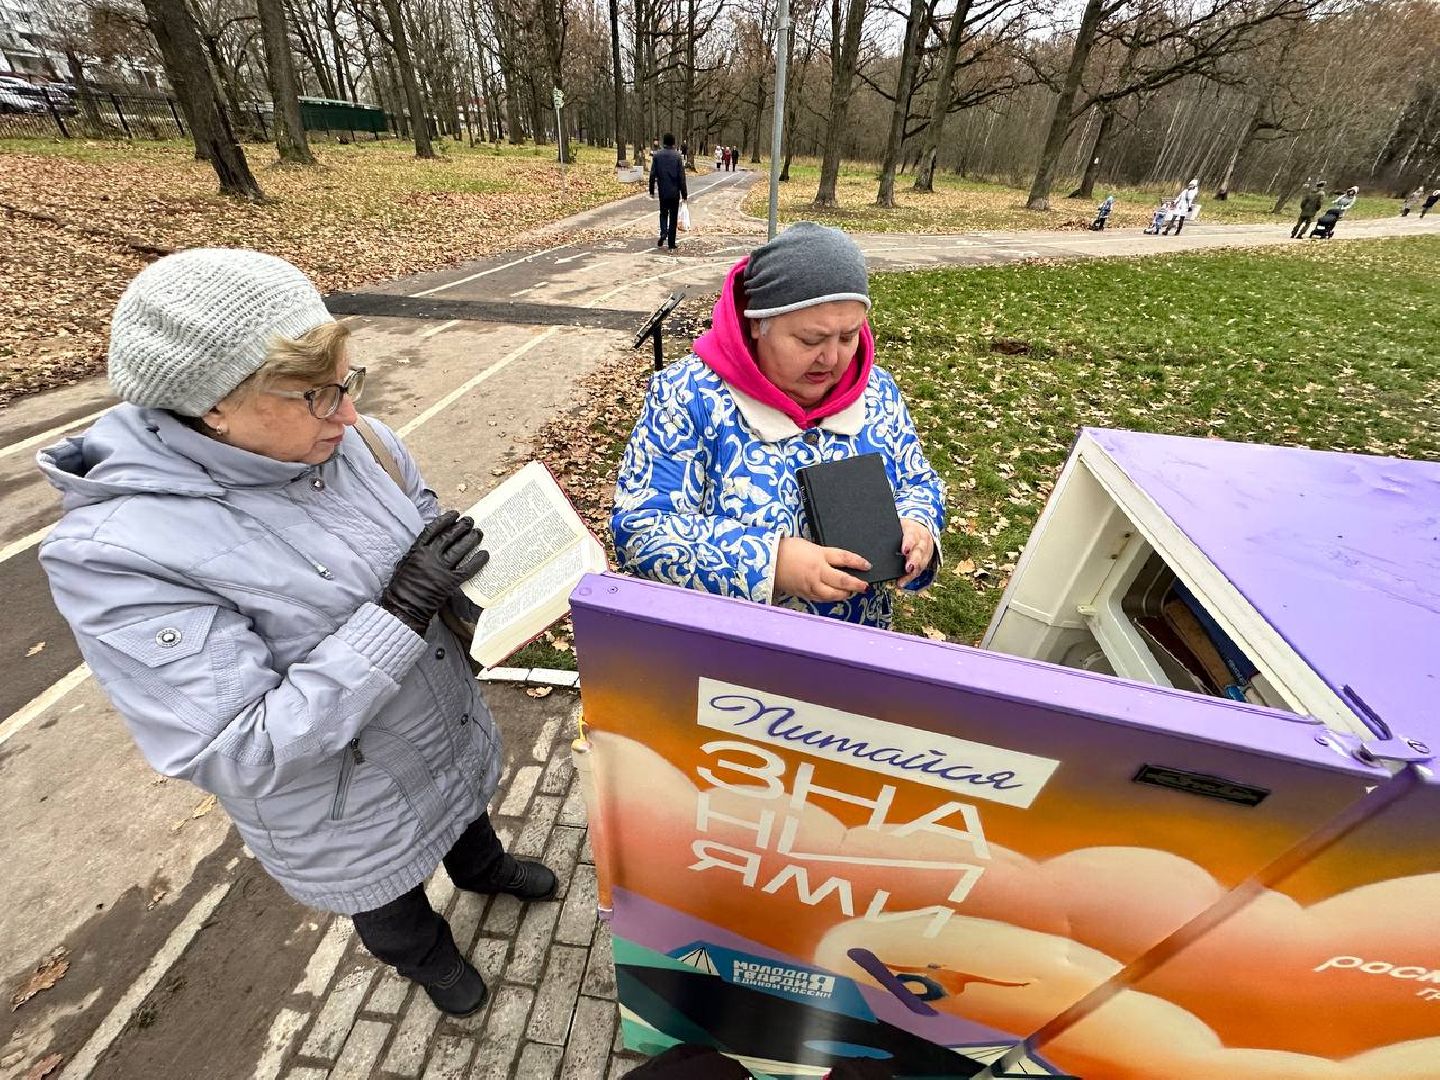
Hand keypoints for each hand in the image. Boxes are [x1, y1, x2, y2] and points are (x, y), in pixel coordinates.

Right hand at [380, 510, 489, 635]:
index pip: (434, 529)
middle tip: (471, 521)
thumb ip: (419, 552)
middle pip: (449, 536)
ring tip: (479, 533)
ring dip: (471, 539)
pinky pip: (468, 569)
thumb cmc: (402, 587)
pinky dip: (478, 561)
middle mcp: (430, 556)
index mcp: (417, 550)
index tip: (454, 514)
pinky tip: (485, 554)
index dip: (445, 520)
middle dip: (462, 527)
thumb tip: (432, 542)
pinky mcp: (450, 582)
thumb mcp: (405, 563)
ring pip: (460, 549)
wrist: (404, 607)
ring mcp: (441, 569)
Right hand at [775, 537, 870, 602]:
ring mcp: (811, 584)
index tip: (867, 566)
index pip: (844, 558)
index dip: (858, 562)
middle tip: (865, 586)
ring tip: (851, 592)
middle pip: (842, 580)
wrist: (768, 561)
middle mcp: (817, 571)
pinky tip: (835, 596)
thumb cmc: (787, 549)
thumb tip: (838, 562)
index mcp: (819, 555)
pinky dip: (831, 598)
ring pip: (833, 594)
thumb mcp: (809, 546)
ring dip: (845, 594)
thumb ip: (823, 554)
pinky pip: (822, 598)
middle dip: (856, 584)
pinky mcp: (805, 593)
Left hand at [896, 519, 935, 588]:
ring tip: (901, 582)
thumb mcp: (899, 526)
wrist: (921, 529)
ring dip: (912, 574)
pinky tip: (901, 583)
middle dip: (914, 561)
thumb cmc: (904, 529)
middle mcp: (921, 542)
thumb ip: (890, 531)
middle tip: (907, 568)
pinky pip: (919, 571)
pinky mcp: (925, 561)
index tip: (904, 551)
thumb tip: (871, 534)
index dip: (909, 543)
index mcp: (914, 531)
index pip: (912, 536)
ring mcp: (925, 552)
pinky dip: (910, 577)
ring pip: (921, 563)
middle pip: (919, 552)